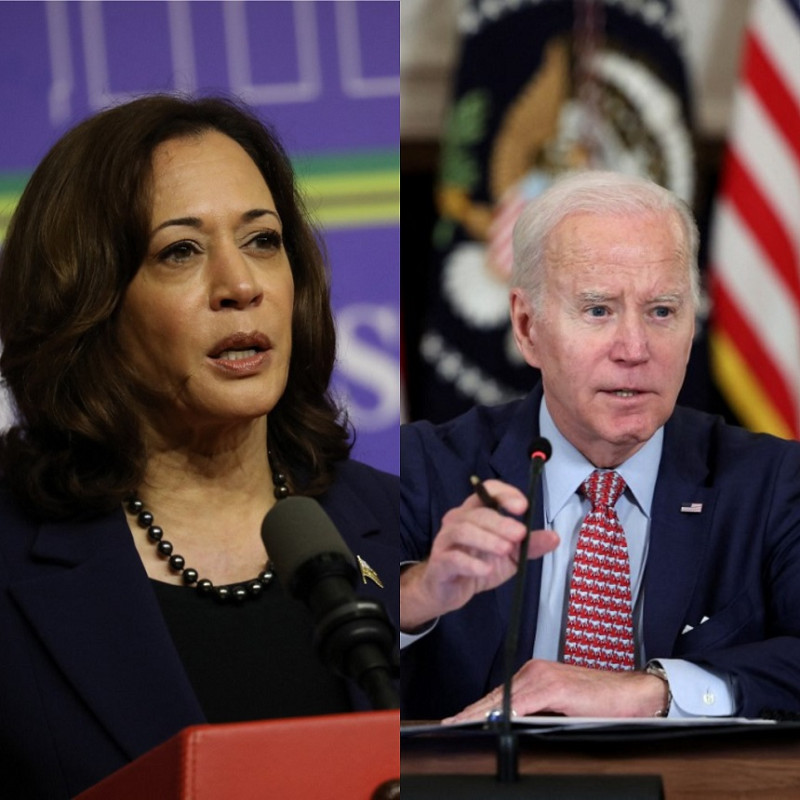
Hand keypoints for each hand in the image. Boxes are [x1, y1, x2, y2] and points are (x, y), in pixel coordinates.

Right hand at [400, 480, 558, 630]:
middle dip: (500, 522)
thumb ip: (529, 545)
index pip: (487, 491)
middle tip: (520, 534)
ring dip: (486, 539)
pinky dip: (471, 564)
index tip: (523, 507)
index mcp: (475, 512)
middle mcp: (457, 521)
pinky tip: (486, 570)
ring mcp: (445, 541)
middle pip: (477, 512)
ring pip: (463, 531)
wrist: (448, 591)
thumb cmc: (477, 566)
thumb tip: (554, 537)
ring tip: (505, 550)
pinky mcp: (439, 563)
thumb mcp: (509, 556)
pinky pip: (452, 558)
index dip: (504, 494)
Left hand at [442, 659, 668, 721]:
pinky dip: (506, 712)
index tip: (458, 719)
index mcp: (535, 674)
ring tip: (461, 725)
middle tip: (450, 724)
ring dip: (481, 713)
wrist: (633, 695)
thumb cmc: (602, 702)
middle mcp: (536, 671)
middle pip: (497, 695)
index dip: (477, 708)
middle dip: (471, 712)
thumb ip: (537, 710)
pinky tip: (494, 721)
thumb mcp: (561, 706)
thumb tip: (513, 724)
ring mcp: (544, 677)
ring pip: (505, 698)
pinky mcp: (555, 687)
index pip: (499, 693)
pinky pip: (524, 703)